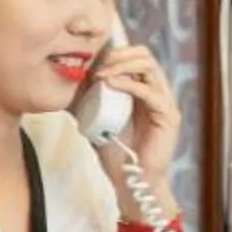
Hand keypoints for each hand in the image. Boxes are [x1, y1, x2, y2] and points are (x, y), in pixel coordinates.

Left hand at [86, 38, 182, 192]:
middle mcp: (156, 91)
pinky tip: (110, 85)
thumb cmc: (115, 151)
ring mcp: (164, 102)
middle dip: (118, 54)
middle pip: (144, 54)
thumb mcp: (93, 118)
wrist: (130, 181)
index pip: (133, 55)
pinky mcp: (168, 116)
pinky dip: (129, 84)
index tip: (89, 57)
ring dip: (121, 65)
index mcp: (142, 88)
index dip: (113, 51)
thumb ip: (85, 98)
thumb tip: (64, 81)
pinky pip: (151, 92)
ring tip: (100, 74)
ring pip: (149, 66)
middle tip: (96, 64)